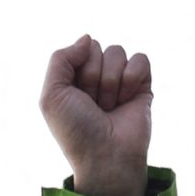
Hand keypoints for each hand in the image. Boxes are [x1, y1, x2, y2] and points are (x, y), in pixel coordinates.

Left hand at [40, 36, 151, 195]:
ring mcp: (120, 82)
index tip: (77, 97)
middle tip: (94, 105)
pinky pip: (141, 59)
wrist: (106, 157)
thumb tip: (88, 38)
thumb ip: (61, 58)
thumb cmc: (76, 130)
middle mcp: (97, 78)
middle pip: (98, 48)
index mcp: (74, 79)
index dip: (79, 69)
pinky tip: (127, 99)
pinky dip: (132, 77)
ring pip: (118, 52)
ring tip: (109, 107)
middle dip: (94, 77)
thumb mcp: (51, 94)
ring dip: (111, 82)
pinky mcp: (142, 87)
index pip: (80, 49)